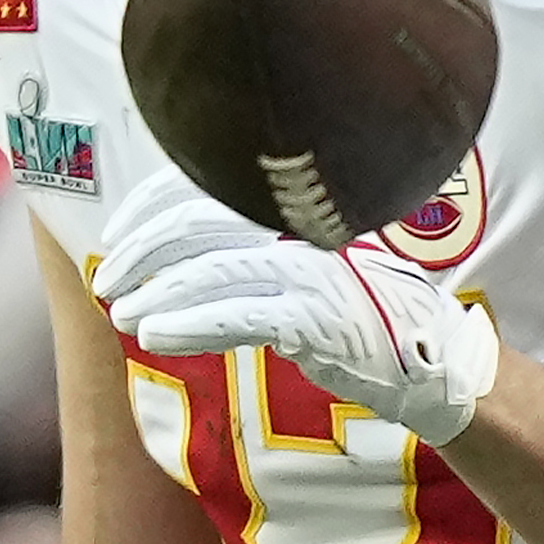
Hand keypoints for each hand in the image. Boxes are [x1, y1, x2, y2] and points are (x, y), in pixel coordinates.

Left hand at [91, 167, 498, 445]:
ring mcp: (312, 271)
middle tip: (107, 282)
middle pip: (196, 222)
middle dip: (140, 252)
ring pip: (210, 270)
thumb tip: (168, 249)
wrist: (436, 360)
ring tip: (121, 315)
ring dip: (153, 293)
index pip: (204, 183)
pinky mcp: (318, 320)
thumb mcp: (308, 262)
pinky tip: (154, 336)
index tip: (116, 235)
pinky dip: (188, 324)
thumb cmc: (362, 311)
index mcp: (293, 206)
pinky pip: (238, 317)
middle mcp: (300, 227)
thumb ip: (251, 247)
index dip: (148, 205)